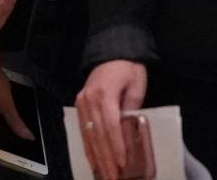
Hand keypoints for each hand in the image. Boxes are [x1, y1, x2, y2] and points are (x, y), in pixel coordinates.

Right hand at [75, 59, 147, 179]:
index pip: (110, 126)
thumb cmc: (128, 67)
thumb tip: (129, 130)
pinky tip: (93, 160)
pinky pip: (83, 129)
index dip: (116, 146)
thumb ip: (131, 108)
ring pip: (88, 135)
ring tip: (104, 174)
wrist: (112, 49)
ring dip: (96, 156)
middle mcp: (89, 99)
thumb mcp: (136, 86)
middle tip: (113, 177)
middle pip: (98, 134)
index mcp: (104, 94)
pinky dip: (88, 146)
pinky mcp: (80, 103)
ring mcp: (82, 101)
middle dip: (106, 158)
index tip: (122, 163)